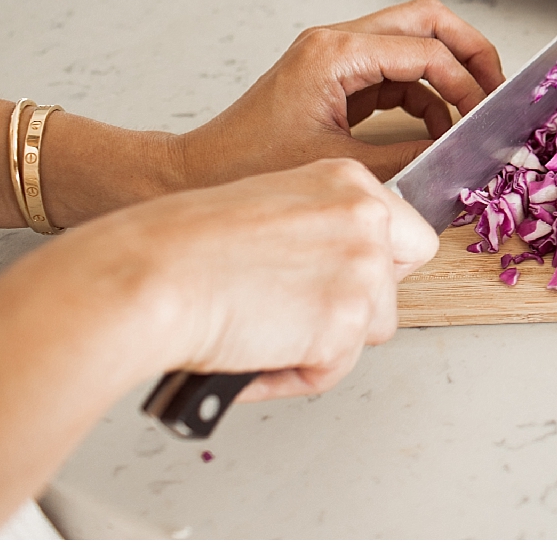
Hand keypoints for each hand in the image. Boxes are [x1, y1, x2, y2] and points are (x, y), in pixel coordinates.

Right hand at [112, 159, 438, 398]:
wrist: (152, 276)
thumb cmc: (182, 244)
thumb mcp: (267, 203)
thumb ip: (315, 227)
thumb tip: (328, 268)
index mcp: (346, 180)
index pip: (405, 232)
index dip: (375, 264)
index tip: (338, 279)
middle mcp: (367, 218)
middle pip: (398, 280)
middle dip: (362, 304)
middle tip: (303, 313)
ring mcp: (363, 270)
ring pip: (371, 329)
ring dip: (324, 343)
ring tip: (264, 335)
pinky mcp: (346, 323)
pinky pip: (332, 369)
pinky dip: (293, 375)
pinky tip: (254, 357)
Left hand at [176, 0, 504, 186]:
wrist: (194, 173)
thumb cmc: (249, 166)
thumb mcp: (339, 165)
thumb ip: (407, 156)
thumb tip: (457, 155)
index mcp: (336, 53)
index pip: (424, 50)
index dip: (465, 81)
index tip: (485, 115)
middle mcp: (338, 41)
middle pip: (428, 19)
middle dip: (470, 51)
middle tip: (495, 88)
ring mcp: (338, 55)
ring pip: (416, 40)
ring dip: (449, 73)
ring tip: (470, 112)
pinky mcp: (338, 76)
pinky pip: (397, 72)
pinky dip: (424, 94)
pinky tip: (436, 127)